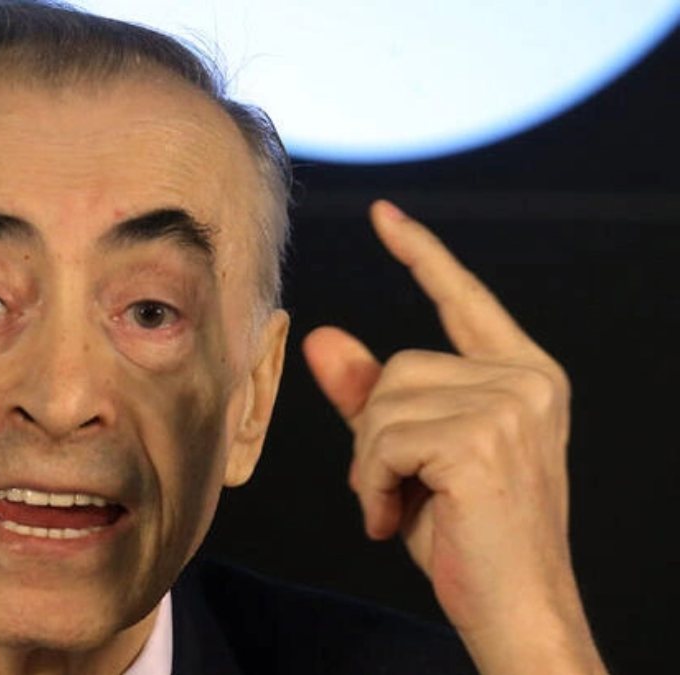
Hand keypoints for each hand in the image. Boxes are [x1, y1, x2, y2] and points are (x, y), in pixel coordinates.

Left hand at [303, 201, 605, 673]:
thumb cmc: (468, 537)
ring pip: (383, 402)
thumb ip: (370, 394)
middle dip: (376, 432)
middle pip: (398, 367)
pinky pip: (380, 440)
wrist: (516, 611)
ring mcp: (510, 406)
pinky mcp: (480, 438)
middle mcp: (527, 381)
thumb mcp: (412, 455)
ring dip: (371, 464)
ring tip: (402, 506)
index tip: (386, 215)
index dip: (421, 254)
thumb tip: (320, 336)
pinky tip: (394, 518)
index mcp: (523, 376)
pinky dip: (371, 484)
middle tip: (399, 490)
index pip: (463, 299)